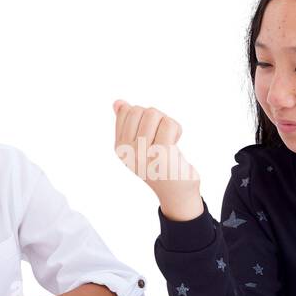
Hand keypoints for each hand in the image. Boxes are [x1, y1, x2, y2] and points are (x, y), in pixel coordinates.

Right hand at [112, 99, 202, 219]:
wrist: (177, 193)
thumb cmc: (159, 164)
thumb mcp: (139, 144)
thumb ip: (127, 123)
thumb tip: (118, 103)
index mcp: (119, 147)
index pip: (127, 110)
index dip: (144, 116)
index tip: (150, 133)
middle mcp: (127, 152)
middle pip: (140, 110)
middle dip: (156, 117)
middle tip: (162, 136)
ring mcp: (143, 153)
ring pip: (154, 114)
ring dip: (166, 122)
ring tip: (168, 140)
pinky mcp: (161, 154)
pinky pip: (169, 124)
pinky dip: (177, 129)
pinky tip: (175, 143)